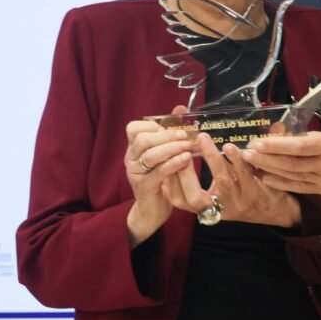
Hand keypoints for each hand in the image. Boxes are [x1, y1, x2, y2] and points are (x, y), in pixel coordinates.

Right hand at [124, 116, 193, 246]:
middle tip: (185, 136)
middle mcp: (131, 159)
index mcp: (134, 148)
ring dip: (172, 148)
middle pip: (142, 139)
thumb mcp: (165, 154)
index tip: (172, 128)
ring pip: (151, 155)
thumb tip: (180, 108)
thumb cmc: (161, 178)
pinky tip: (186, 160)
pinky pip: (158, 172)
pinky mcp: (145, 187)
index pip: (134, 128)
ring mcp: (136, 173)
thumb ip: (169, 132)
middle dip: (166, 135)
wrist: (153, 210)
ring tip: (189, 147)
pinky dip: (174, 164)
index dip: (153, 125)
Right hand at [163, 133, 301, 227]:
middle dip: (186, 172)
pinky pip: (244, 175)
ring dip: (213, 158)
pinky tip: (231, 147)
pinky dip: (237, 160)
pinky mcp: (255, 195)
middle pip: (194, 197)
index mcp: (204, 207)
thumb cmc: (239, 195)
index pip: (179, 200)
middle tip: (185, 148)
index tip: (170, 159)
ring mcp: (237, 203)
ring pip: (222, 181)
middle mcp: (218, 209)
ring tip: (205, 139)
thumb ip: (200, 174)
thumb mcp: (217, 191)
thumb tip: (179, 149)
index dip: (171, 182)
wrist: (274, 211)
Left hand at [242, 131, 320, 203]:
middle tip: (246, 151)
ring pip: (293, 177)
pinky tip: (268, 180)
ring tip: (251, 164)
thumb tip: (297, 138)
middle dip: (266, 158)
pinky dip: (283, 184)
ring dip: (270, 171)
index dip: (277, 145)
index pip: (300, 146)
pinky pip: (302, 188)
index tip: (259, 141)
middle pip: (291, 163)